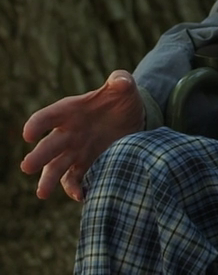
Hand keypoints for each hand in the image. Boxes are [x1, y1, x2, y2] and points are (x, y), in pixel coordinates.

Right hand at [21, 70, 144, 200]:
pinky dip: (76, 188)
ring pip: (56, 168)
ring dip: (48, 180)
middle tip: (27, 167)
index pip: (48, 117)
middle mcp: (68, 133)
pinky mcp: (86, 164)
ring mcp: (75, 151)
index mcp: (70, 111)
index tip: (29, 134)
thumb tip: (120, 81)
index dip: (37, 124)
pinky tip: (82, 196)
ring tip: (42, 193)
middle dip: (38, 157)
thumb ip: (121, 81)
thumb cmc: (121, 98)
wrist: (131, 117)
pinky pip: (76, 179)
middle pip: (48, 146)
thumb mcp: (124, 87)